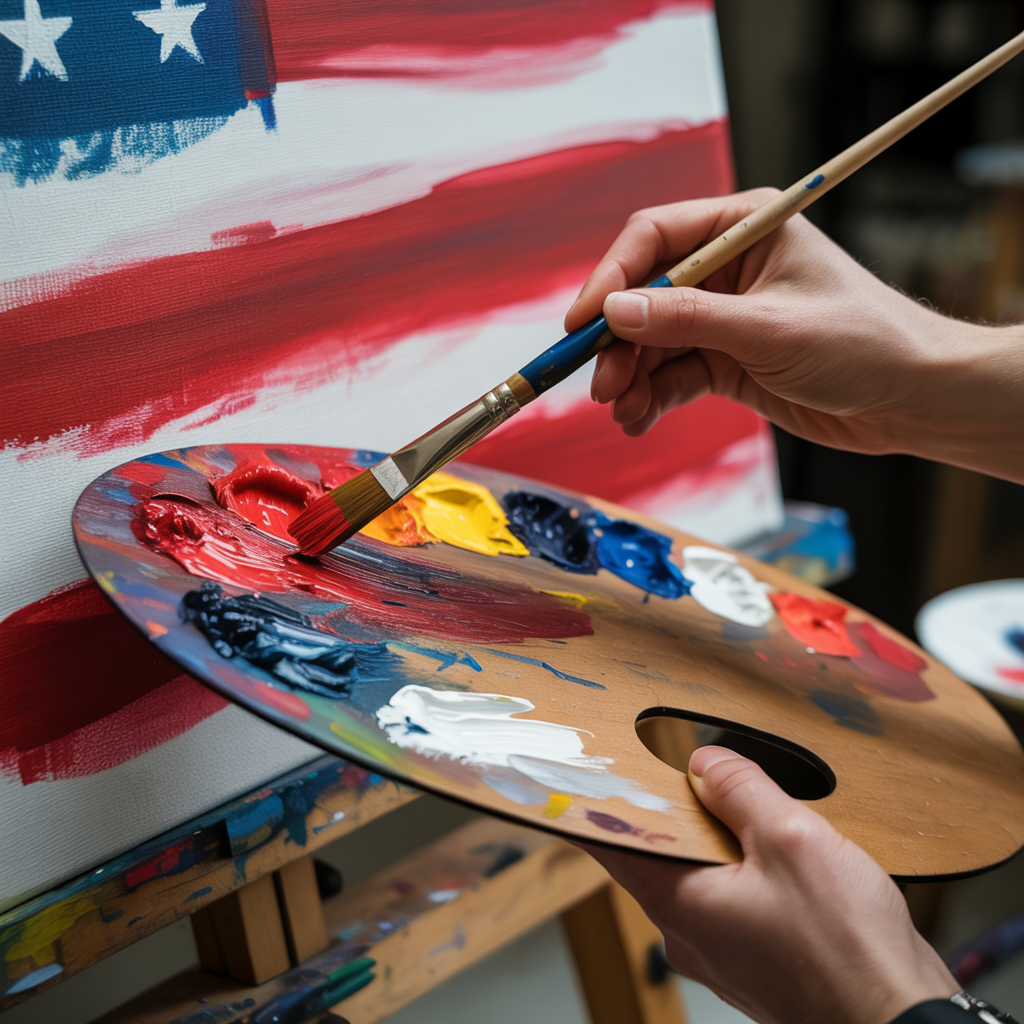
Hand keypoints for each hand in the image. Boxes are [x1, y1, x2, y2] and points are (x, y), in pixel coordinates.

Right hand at [567, 190, 1023, 482]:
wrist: (910, 399)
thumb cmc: (862, 341)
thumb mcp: (767, 328)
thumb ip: (687, 319)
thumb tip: (614, 312)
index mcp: (743, 227)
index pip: (655, 238)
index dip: (611, 278)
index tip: (583, 321)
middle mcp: (726, 267)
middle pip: (643, 295)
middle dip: (617, 341)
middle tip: (601, 383)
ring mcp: (722, 316)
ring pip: (651, 342)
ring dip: (630, 377)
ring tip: (622, 411)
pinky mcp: (724, 360)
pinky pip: (671, 375)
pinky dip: (651, 398)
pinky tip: (639, 419)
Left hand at [582, 746, 958, 1023]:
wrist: (900, 1021)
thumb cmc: (847, 952)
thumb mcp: (791, 841)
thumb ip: (740, 790)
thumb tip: (704, 760)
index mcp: (678, 902)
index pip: (612, 843)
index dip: (596, 804)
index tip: (580, 775)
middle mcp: (687, 932)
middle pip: (657, 854)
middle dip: (668, 811)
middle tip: (675, 766)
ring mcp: (719, 950)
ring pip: (696, 876)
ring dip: (712, 839)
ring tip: (735, 801)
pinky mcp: (752, 959)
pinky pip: (729, 900)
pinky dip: (738, 868)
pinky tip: (771, 851)